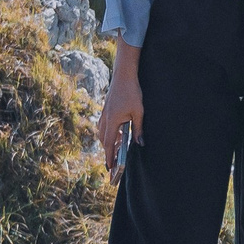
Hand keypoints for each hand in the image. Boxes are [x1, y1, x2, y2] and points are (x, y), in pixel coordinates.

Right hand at [97, 45, 143, 176]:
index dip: (109, 156)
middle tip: (114, 161)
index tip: (109, 168)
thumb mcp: (139, 112)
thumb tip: (140, 144)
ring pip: (102, 132)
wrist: (124, 75)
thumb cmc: (132, 92)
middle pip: (104, 140)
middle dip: (108, 150)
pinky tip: (117, 133)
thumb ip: (138, 129)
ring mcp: (104, 113)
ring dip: (108, 141)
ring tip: (117, 148)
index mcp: (112, 121)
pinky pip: (104, 125)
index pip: (109, 143)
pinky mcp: (106, 109)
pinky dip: (108, 132)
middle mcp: (105, 119)